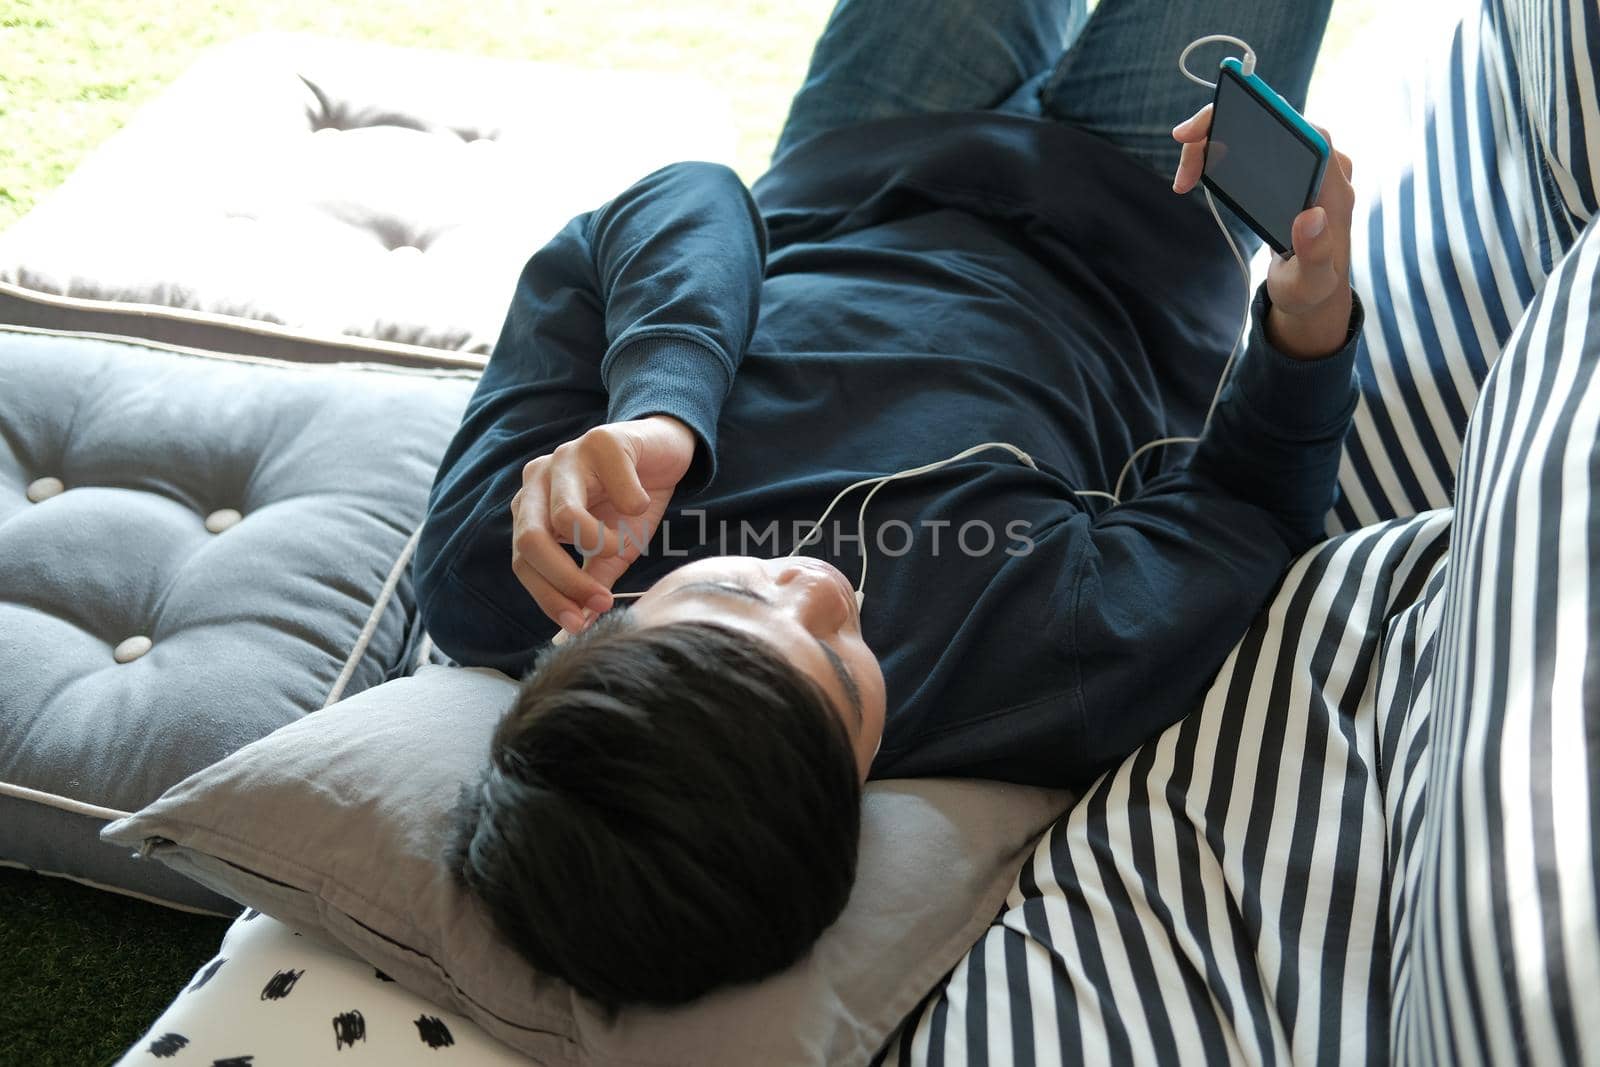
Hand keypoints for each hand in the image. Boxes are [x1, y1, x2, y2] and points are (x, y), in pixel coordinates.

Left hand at [510, 414, 694, 633]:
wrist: (664, 453)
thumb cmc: (630, 502)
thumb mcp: (612, 550)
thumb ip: (591, 581)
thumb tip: (579, 626)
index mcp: (532, 509)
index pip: (522, 561)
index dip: (548, 596)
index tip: (579, 624)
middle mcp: (538, 481)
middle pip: (529, 540)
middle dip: (564, 579)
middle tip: (600, 601)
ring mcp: (567, 456)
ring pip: (563, 515)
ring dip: (600, 542)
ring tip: (623, 544)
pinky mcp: (602, 440)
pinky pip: (616, 485)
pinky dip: (636, 504)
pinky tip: (644, 501)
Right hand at [1172, 103, 1357, 359]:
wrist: (1312, 290)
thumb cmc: (1311, 288)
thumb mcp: (1311, 282)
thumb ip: (1315, 254)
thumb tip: (1310, 216)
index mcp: (1334, 188)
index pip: (1305, 132)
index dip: (1267, 115)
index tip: (1226, 123)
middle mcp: (1324, 168)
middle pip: (1274, 123)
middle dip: (1224, 126)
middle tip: (1183, 149)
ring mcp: (1305, 167)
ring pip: (1257, 132)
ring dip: (1214, 143)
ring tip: (1184, 177)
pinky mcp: (1287, 171)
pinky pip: (1252, 146)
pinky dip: (1219, 153)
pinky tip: (1193, 175)